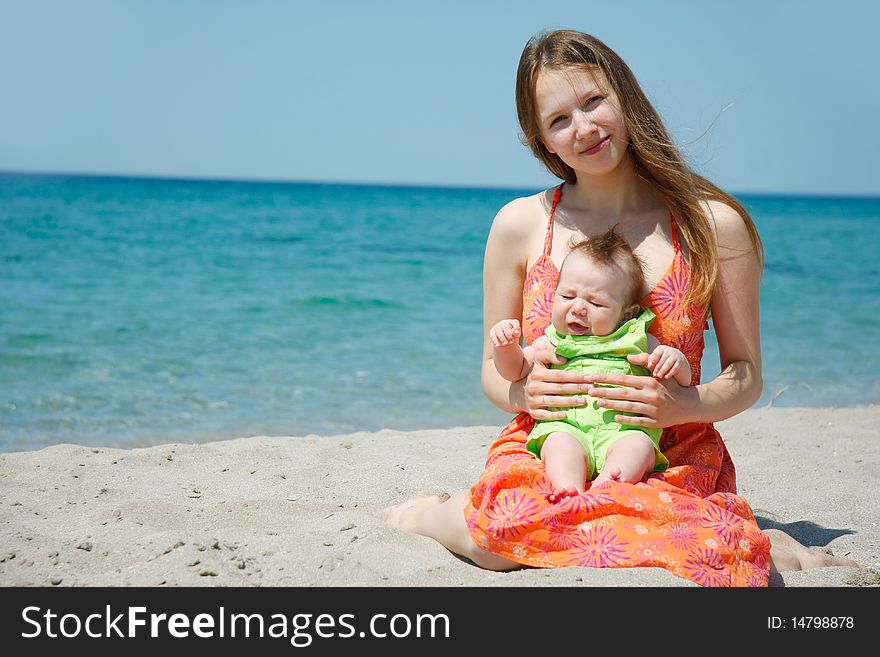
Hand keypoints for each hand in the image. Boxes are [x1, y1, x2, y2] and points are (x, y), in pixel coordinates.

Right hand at [490, 319, 521, 347]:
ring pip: (498, 331)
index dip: (516, 328)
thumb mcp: (517, 336)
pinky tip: (498, 345)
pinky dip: (495, 340)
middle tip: (511, 342)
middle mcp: (504, 322)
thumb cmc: (513, 337)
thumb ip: (517, 333)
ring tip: (505, 344)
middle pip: (506, 327)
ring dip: (502, 338)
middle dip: (508, 335)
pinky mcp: (492, 331)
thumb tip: (515, 332)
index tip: (517, 335)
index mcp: (512, 322)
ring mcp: (497, 326)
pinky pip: (493, 335)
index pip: (515, 323)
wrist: (505, 342)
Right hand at [522, 361, 591, 420]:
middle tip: (591, 389)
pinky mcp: (532, 412)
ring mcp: (533, 400)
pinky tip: (566, 415)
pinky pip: (544, 415)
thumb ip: (550, 355)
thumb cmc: (535, 374)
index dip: (575, 376)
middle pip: (559, 388)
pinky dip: (555, 415)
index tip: (589, 377)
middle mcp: (534, 387)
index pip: (560, 375)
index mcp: (538, 374)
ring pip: (554, 401)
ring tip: (584, 401)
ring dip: (569, 402)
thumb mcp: (538, 361)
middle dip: (577, 388)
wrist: (518, 392)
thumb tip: (565, 358)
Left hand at [583, 353, 698, 428]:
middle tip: (589, 390)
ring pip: (628, 407)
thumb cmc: (670, 387)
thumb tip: (628, 356)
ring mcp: (653, 409)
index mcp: (649, 382)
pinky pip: (638, 420)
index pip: (623, 379)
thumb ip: (645, 363)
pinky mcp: (656, 422)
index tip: (591, 377)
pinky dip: (626, 419)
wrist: (689, 405)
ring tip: (598, 402)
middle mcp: (651, 395)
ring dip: (612, 405)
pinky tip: (615, 417)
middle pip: (623, 393)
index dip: (606, 378)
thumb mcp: (660, 373)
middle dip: (604, 391)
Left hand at [646, 345, 685, 379]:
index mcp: (661, 349)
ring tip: (659, 376)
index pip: (656, 354)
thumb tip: (648, 366)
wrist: (678, 359)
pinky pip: (675, 367)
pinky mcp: (680, 361)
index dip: (653, 360)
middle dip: (657, 367)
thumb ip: (651, 361)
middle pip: (662, 359)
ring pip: (668, 363)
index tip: (649, 367)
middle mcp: (669, 350)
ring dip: (663, 370)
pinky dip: (670, 373)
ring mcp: (675, 355)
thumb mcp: (657, 358)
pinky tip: (666, 377)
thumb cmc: (662, 360)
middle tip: (654, 374)